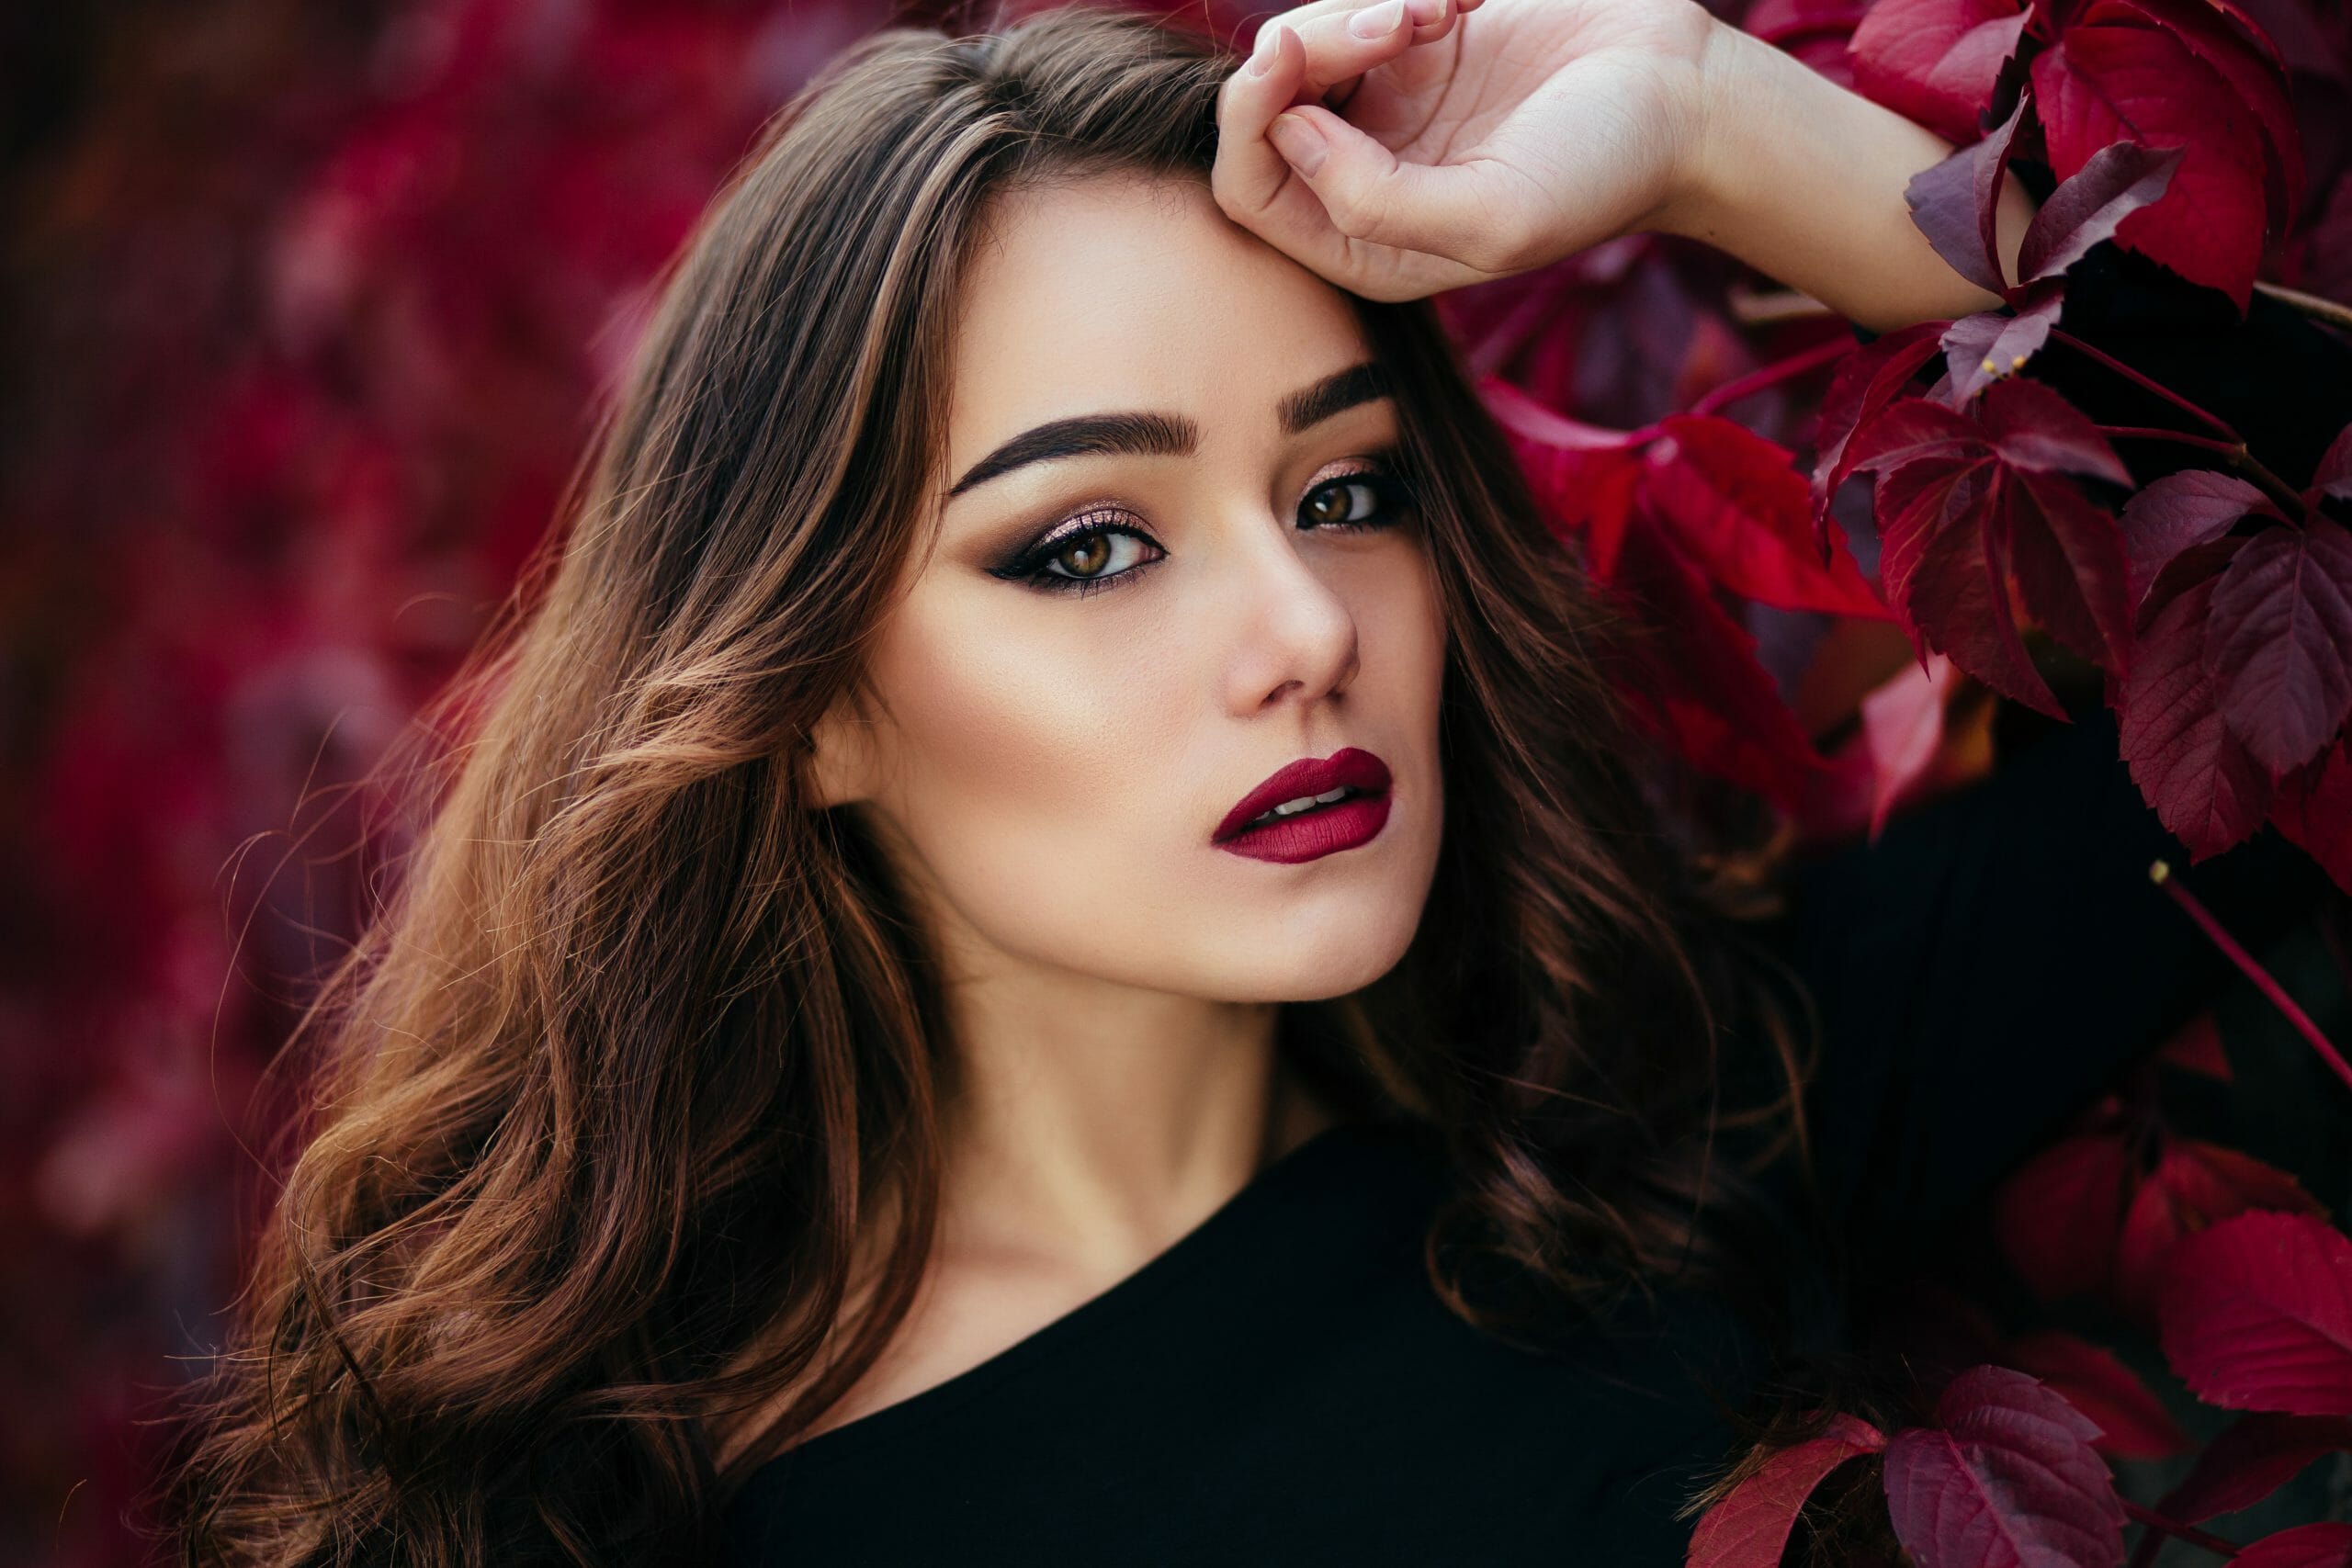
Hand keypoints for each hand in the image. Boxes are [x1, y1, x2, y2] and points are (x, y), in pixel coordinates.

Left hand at [1212, 0, 1723, 301]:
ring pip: (1306, 46)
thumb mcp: (1490, 218)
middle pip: (1268, 109)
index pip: (1251, 191)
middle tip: (1392, 23)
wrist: (1686, 95)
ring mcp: (1388, 109)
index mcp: (1365, 246)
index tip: (1291, 55)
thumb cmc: (1600, 172)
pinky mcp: (1418, 47)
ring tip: (1437, 9)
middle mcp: (1362, 180)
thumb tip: (1288, 132)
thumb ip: (1372, 200)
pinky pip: (1361, 3)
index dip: (1249, 122)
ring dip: (1358, 9)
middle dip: (1308, 50)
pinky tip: (1462, 0)